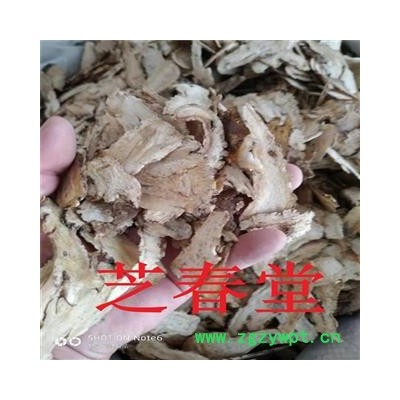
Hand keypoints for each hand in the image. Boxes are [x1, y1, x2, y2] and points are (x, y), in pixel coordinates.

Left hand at [41, 116, 302, 359]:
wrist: (30, 337)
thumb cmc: (24, 260)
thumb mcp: (25, 202)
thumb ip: (39, 168)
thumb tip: (65, 125)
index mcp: (108, 198)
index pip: (154, 163)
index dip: (187, 140)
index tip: (218, 121)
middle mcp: (137, 224)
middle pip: (191, 193)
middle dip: (232, 172)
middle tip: (267, 150)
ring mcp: (154, 259)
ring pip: (208, 231)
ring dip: (249, 211)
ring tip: (287, 188)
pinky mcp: (162, 297)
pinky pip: (203, 274)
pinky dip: (238, 258)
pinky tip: (271, 239)